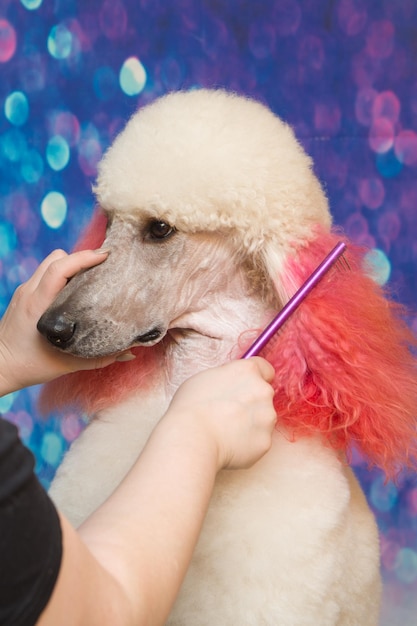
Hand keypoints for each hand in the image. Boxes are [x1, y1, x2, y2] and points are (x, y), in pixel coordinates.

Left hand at [0, 249, 130, 395]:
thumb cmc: (28, 367)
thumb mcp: (67, 364)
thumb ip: (100, 358)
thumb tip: (129, 352)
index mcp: (38, 304)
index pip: (60, 268)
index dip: (84, 257)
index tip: (106, 256)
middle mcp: (29, 292)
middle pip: (57, 257)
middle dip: (80, 258)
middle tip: (102, 269)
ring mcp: (24, 292)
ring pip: (50, 263)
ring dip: (71, 266)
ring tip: (90, 279)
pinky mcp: (23, 296)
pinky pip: (45, 274)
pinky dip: (61, 275)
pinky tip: (74, 291)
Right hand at [165, 358, 276, 470]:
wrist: (192, 438)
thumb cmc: (191, 407)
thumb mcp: (205, 378)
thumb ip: (228, 377)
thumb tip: (232, 385)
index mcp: (248, 371)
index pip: (266, 369)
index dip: (257, 378)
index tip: (248, 386)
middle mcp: (263, 391)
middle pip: (264, 395)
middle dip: (251, 402)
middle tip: (229, 412)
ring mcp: (267, 417)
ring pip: (263, 419)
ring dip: (251, 423)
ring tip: (226, 430)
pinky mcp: (266, 441)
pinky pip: (259, 440)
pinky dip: (248, 443)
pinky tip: (229, 443)